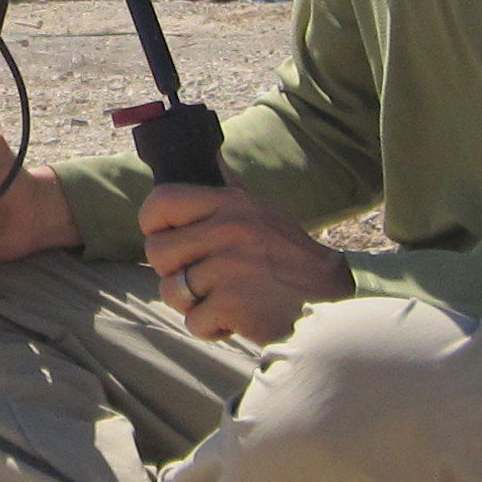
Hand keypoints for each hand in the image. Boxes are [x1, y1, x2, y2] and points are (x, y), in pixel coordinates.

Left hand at [138, 181, 353, 344]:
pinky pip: (193, 321)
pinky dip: (211, 327)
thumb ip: (229, 189)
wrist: (329, 301)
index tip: (163, 235)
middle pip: (157, 251)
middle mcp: (227, 231)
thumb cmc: (289, 257)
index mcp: (231, 204)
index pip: (162, 201)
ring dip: (191, 302)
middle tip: (199, 277)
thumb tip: (208, 153)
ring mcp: (227, 268)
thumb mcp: (262, 211)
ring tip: (221, 298)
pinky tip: (235, 319)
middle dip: (171, 270)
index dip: (152, 223)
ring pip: (170, 290)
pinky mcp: (230, 304)